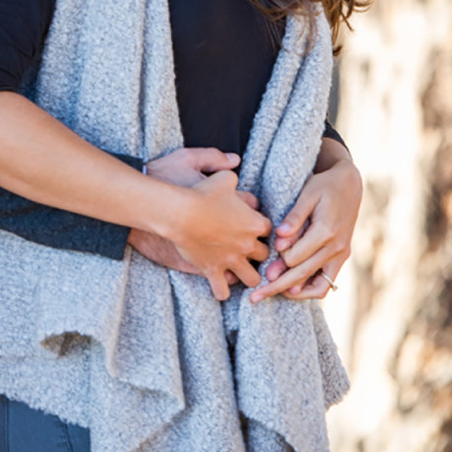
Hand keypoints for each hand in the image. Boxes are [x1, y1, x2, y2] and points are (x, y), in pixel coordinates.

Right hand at [129, 149, 260, 280]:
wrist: (179, 212)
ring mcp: (231, 260)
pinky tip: (220, 283)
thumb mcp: (222, 176)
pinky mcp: (212, 270)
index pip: (271, 229)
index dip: (262, 226)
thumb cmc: (201, 191)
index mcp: (253, 222)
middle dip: (259, 252)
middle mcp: (247, 244)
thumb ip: (230, 168)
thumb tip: (235, 160)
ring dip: (248, 274)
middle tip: (249, 247)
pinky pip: (223, 291)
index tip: (254, 224)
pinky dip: (222, 290)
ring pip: (252, 278)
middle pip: (266, 255)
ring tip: (242, 270)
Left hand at [250, 156, 361, 303]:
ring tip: (270, 294)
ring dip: (293, 292)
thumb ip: (295, 217)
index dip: (278, 261)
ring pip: (317, 285)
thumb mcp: (308, 194)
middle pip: (302, 274)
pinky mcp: (341, 258)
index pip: (296, 257)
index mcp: (326, 231)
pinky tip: (291, 290)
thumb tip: (279, 238)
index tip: (263, 264)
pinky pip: (327, 283)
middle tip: (254, 296)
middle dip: (276, 287)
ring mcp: (341, 255)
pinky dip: (309, 289)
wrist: (350, 185)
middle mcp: (336, 247)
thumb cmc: (324, 186)